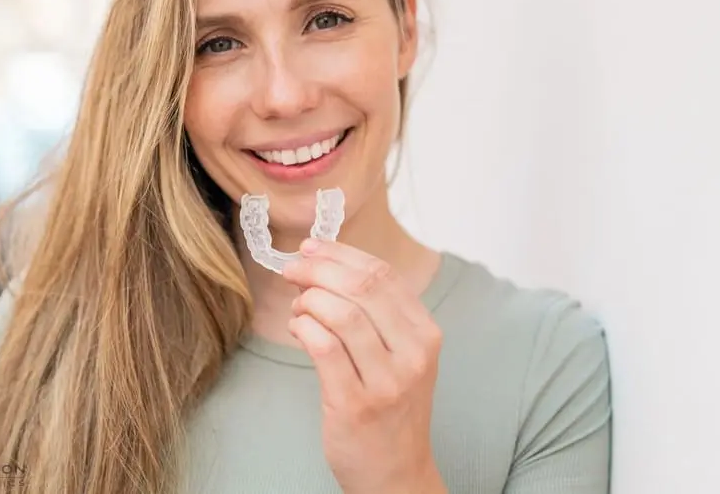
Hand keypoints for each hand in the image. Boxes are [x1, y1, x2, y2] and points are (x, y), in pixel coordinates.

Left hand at [282, 239, 446, 493]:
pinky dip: (304, 327)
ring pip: (341, 313)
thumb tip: (329, 264)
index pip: (384, 275)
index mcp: (426, 334)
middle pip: (362, 288)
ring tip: (298, 309)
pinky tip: (298, 329)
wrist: (396, 475)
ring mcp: (386, 381)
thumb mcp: (402, 356)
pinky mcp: (355, 404)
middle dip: (318, 269)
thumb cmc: (391, 409)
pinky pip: (323, 347)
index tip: (312, 248)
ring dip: (308, 301)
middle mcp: (412, 354)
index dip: (342, 254)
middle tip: (293, 270)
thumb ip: (378, 314)